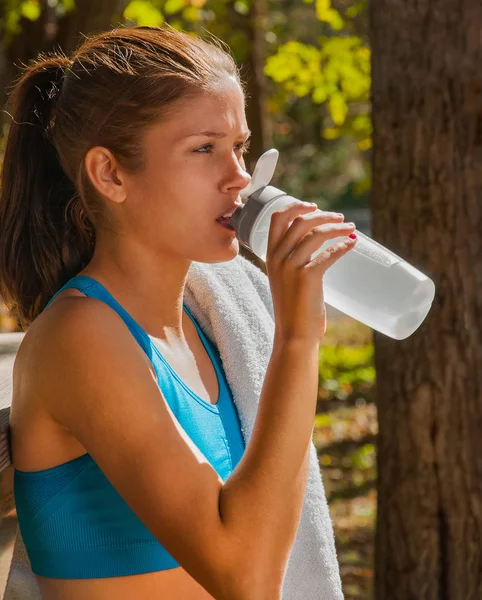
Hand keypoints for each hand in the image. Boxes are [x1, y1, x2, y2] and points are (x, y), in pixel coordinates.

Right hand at [265, 201, 355, 342]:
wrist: (293, 334)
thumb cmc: (293, 309)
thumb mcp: (285, 279)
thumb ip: (294, 261)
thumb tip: (320, 245)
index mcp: (270, 255)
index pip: (277, 218)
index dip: (296, 206)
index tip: (314, 206)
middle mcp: (278, 257)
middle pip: (300, 221)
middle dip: (323, 215)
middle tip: (341, 219)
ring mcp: (291, 266)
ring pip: (316, 233)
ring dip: (337, 228)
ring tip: (351, 229)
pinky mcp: (307, 277)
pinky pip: (328, 253)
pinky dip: (342, 246)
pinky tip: (351, 245)